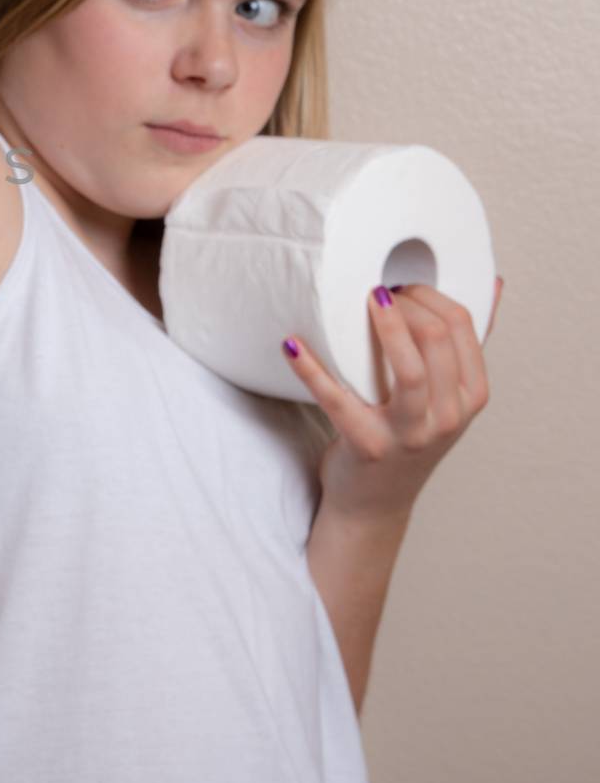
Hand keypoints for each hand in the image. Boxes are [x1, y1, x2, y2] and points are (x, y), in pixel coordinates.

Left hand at [281, 276, 503, 522]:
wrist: (374, 502)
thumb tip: (490, 284)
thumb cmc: (406, 436)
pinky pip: (337, 400)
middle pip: (437, 340)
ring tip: (364, 298)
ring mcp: (410, 435)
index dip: (430, 294)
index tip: (402, 280)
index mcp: (471, 397)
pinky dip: (311, 369)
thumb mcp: (446, 397)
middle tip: (376, 288)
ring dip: (386, 326)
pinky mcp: (367, 445)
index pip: (463, 327)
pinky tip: (291, 344)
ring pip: (410, 370)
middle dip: (407, 303)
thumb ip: (463, 345)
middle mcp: (448, 417)